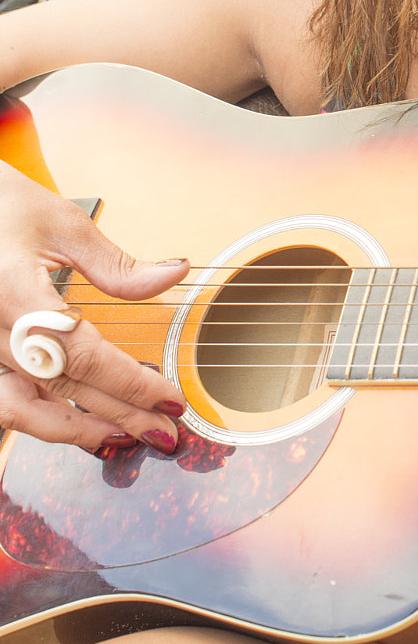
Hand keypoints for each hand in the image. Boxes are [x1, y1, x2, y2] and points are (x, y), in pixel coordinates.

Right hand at [0, 164, 189, 451]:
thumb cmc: (2, 206)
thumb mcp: (63, 224)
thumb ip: (116, 265)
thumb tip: (173, 276)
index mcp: (18, 297)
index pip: (84, 356)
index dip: (131, 384)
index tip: (171, 400)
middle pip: (62, 389)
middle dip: (119, 416)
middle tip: (164, 433)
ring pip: (23, 410)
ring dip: (75, 430)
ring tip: (122, 437)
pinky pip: (6, 399)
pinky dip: (42, 417)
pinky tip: (77, 421)